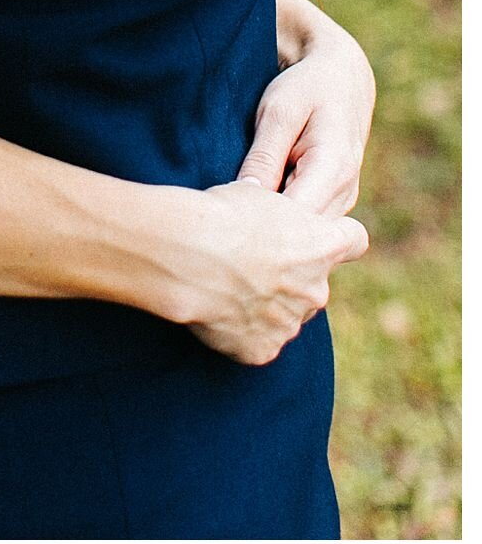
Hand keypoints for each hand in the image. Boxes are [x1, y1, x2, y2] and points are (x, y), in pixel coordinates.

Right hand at [178, 179, 368, 364]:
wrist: (190, 255)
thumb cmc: (223, 216)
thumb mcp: (256, 193)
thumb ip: (276, 215)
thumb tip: (263, 212)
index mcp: (322, 246)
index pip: (354, 239)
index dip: (336, 236)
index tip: (313, 234)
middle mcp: (316, 290)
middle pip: (313, 283)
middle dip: (289, 277)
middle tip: (249, 262)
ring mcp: (291, 324)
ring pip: (286, 314)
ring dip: (264, 304)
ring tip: (225, 285)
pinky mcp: (263, 349)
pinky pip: (257, 340)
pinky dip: (241, 329)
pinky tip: (216, 308)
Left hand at [238, 0, 375, 214]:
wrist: (342, 79)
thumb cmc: (307, 89)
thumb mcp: (278, 112)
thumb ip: (265, 156)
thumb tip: (245, 197)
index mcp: (333, 169)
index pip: (297, 220)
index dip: (261, 225)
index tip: (227, 217)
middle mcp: (345, 193)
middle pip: (302, 235)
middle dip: (264, 232)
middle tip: (225, 217)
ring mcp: (343, 201)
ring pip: (305, 234)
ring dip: (272, 228)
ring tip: (236, 213)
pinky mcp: (334, 202)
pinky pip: (307, 223)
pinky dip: (282, 221)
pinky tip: (255, 210)